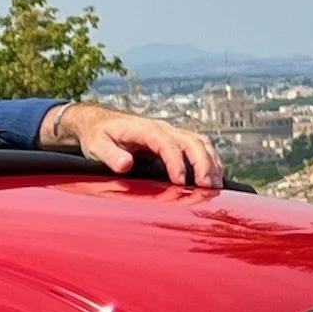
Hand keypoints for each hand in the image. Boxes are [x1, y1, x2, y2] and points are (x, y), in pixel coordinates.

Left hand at [39, 102, 223, 189]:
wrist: (99, 123)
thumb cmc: (97, 136)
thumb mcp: (96, 146)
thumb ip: (110, 156)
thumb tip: (125, 165)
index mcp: (144, 129)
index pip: (166, 143)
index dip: (176, 163)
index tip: (180, 183)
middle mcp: (162, 128)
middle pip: (192, 141)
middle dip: (203, 164)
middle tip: (208, 188)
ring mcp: (171, 133)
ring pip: (201, 143)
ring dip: (211, 163)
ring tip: (216, 187)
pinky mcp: (175, 140)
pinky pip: (200, 146)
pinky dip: (211, 160)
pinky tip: (215, 179)